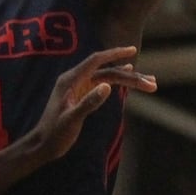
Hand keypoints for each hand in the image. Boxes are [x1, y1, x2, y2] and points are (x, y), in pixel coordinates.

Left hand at [34, 46, 156, 161]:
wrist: (43, 144)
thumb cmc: (55, 133)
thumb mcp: (72, 120)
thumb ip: (89, 102)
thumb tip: (107, 86)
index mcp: (71, 80)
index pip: (96, 60)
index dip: (114, 54)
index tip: (132, 50)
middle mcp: (75, 79)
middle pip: (107, 71)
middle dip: (130, 76)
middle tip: (152, 83)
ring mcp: (79, 86)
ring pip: (107, 78)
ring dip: (128, 80)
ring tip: (150, 83)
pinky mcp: (82, 95)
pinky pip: (103, 84)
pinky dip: (117, 82)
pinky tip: (128, 79)